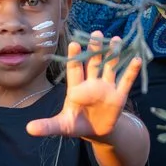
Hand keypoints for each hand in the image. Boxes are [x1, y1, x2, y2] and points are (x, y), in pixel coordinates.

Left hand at [27, 34, 141, 142]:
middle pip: (93, 63)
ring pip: (110, 67)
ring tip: (117, 40)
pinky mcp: (119, 95)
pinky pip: (125, 80)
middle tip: (96, 33)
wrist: (96, 132)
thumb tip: (28, 129)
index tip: (74, 42)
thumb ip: (48, 126)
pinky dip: (131, 71)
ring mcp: (106, 87)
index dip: (75, 56)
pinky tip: (137, 59)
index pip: (75, 69)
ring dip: (114, 54)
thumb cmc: (76, 125)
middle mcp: (91, 83)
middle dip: (95, 49)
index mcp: (76, 88)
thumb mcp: (62, 126)